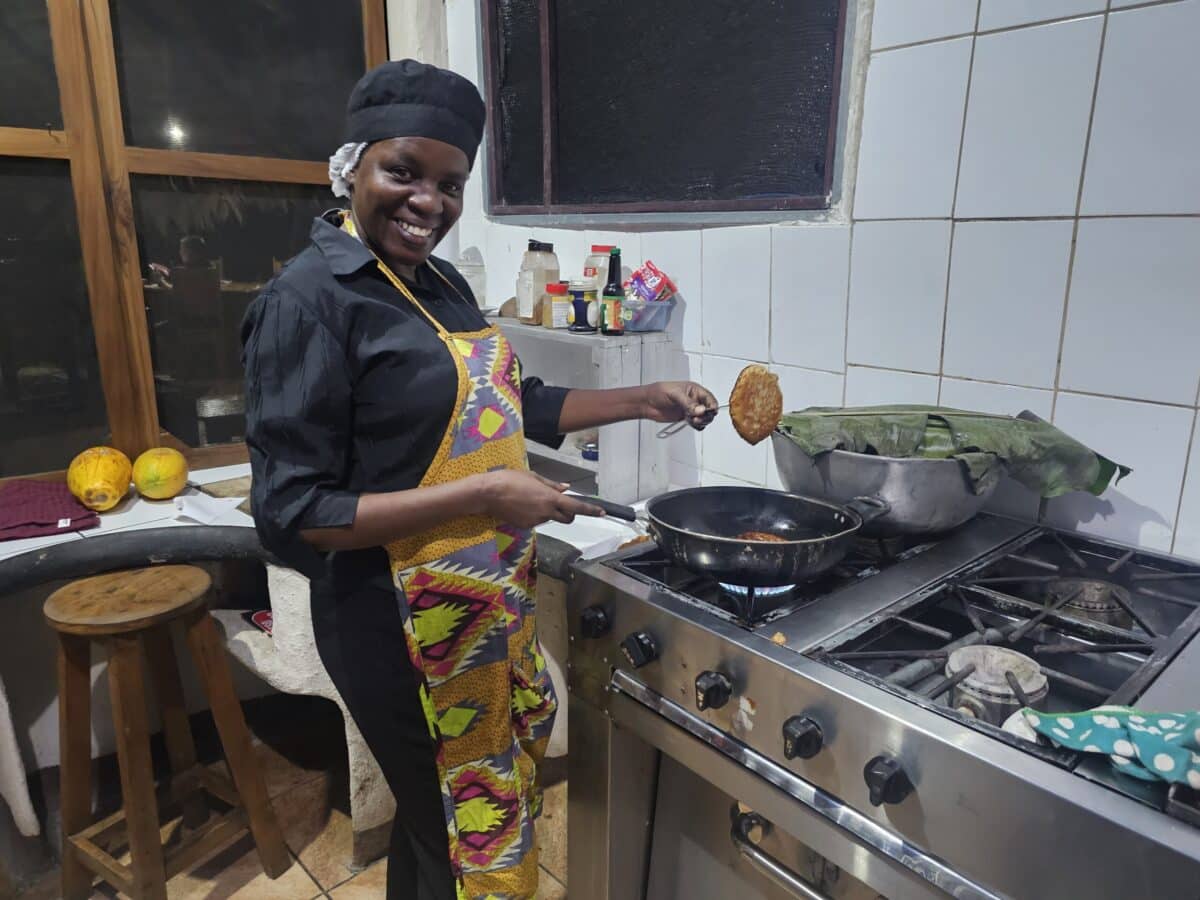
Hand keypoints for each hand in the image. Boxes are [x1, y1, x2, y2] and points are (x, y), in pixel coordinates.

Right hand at [477, 470, 605, 528]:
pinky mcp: (525, 526)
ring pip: (549, 518)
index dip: (591, 510)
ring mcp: (535, 521)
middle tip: (560, 504)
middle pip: (566, 518)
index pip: (576, 507)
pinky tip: (521, 506)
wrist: (488, 493)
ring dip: (547, 512)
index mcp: (550, 498)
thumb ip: (551, 485)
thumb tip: (566, 489)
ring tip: (529, 499)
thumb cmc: (510, 479)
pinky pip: (536, 521)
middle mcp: (545, 512)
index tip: (602, 512)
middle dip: (568, 514)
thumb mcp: (533, 477)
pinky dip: (534, 515)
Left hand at [643, 381, 718, 429]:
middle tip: (696, 418)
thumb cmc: (658, 392)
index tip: (707, 412)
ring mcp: (690, 409)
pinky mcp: (686, 418)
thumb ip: (689, 403)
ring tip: (692, 420)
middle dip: (706, 416)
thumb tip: (701, 410)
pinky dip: (696, 426)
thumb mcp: (675, 395)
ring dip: (701, 421)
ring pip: (704, 418)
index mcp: (695, 390)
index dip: (711, 406)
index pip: (710, 399)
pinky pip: (697, 424)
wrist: (647, 403)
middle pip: (709, 410)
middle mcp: (694, 400)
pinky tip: (689, 423)